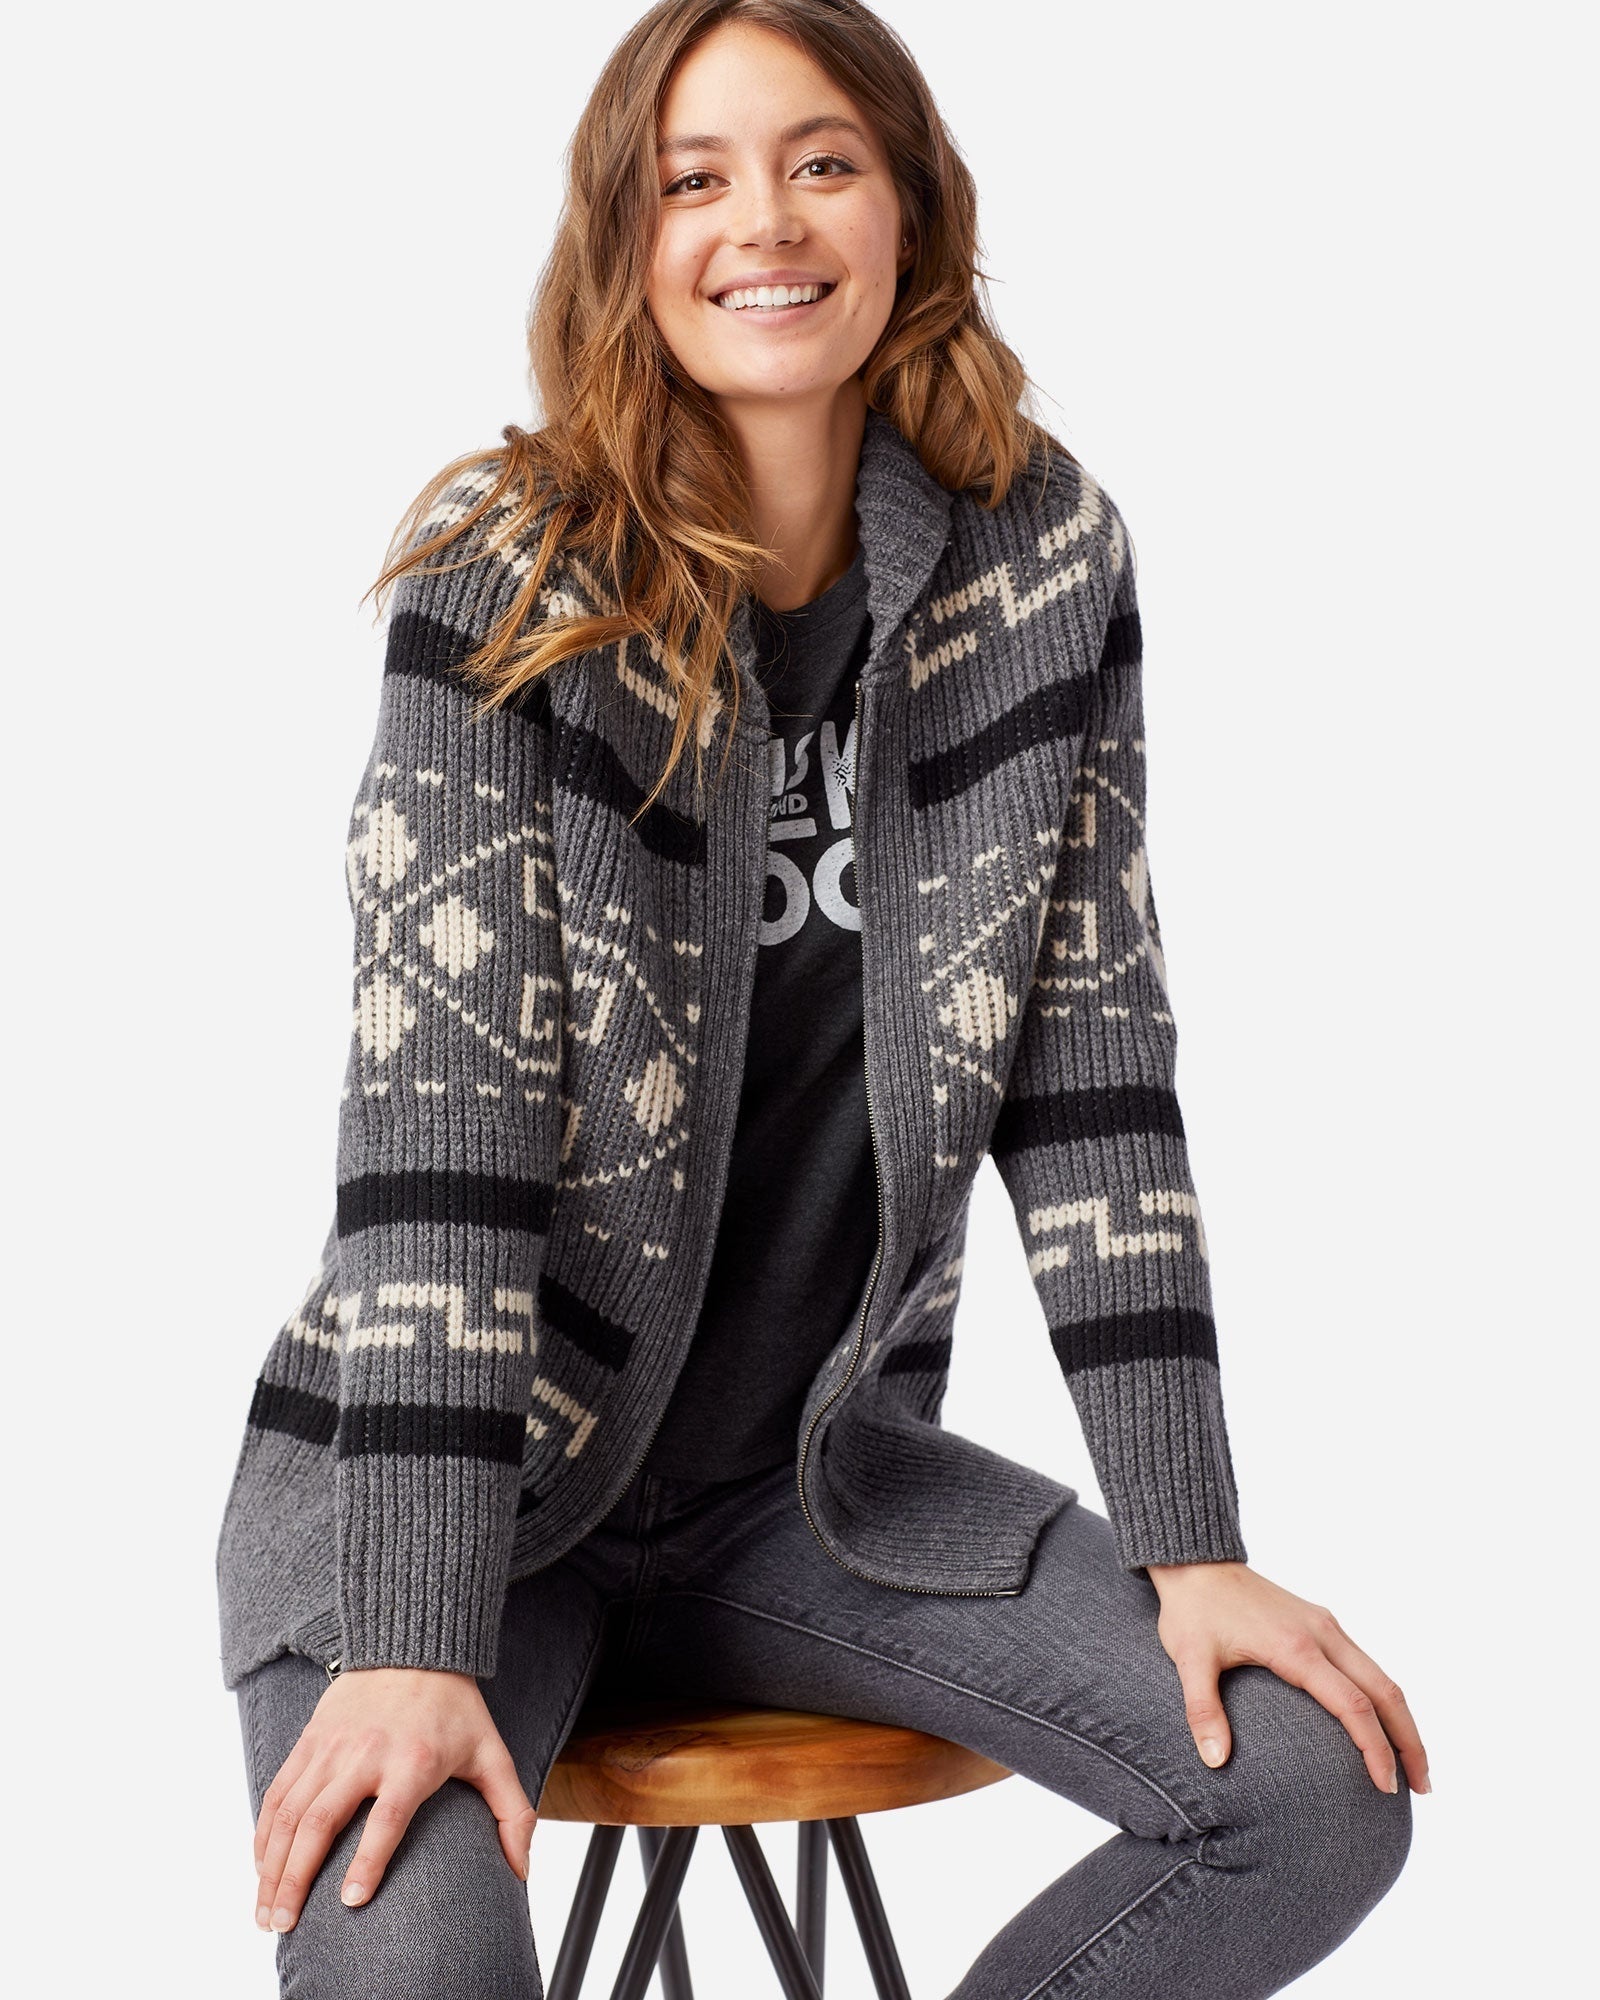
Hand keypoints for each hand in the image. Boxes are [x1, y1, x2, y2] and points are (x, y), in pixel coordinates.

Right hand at [252, 1665, 537, 1932]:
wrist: (413, 1646)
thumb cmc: (455, 1708)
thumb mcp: (492, 1753)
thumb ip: (512, 1813)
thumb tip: (520, 1871)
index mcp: (414, 1761)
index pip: (387, 1818)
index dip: (368, 1861)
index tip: (350, 1902)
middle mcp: (366, 1754)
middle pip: (320, 1822)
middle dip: (295, 1880)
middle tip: (285, 1926)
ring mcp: (332, 1746)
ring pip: (289, 1813)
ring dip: (271, 1868)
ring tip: (266, 1913)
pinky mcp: (310, 1739)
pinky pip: (277, 1792)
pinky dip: (264, 1833)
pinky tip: (262, 1868)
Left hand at [1144, 1560, 1430, 1795]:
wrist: (1197, 1561)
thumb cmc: (1193, 1611)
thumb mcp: (1188, 1660)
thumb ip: (1202, 1711)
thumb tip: (1214, 1762)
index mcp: (1296, 1647)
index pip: (1352, 1704)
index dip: (1375, 1748)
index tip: (1385, 1786)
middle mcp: (1322, 1633)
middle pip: (1385, 1691)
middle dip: (1409, 1741)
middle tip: (1422, 1788)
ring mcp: (1325, 1625)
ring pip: (1381, 1676)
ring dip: (1402, 1720)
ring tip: (1412, 1767)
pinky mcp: (1321, 1622)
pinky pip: (1365, 1664)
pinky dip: (1383, 1698)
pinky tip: (1381, 1724)